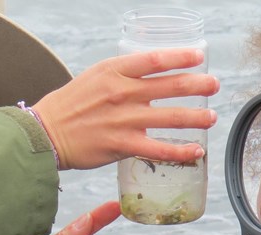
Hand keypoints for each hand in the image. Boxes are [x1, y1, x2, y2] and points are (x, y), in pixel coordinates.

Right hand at [34, 48, 219, 169]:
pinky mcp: (123, 145)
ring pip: (170, 117)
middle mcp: (122, 92)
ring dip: (196, 117)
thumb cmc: (70, 105)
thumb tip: (151, 78)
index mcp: (114, 71)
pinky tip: (195, 152)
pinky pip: (159, 149)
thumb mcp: (94, 77)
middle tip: (214, 85)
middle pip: (170, 86)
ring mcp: (124, 120)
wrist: (46, 133)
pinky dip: (180, 151)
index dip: (181, 57)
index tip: (198, 57)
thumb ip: (123, 76)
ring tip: (212, 118)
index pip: (155, 60)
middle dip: (197, 85)